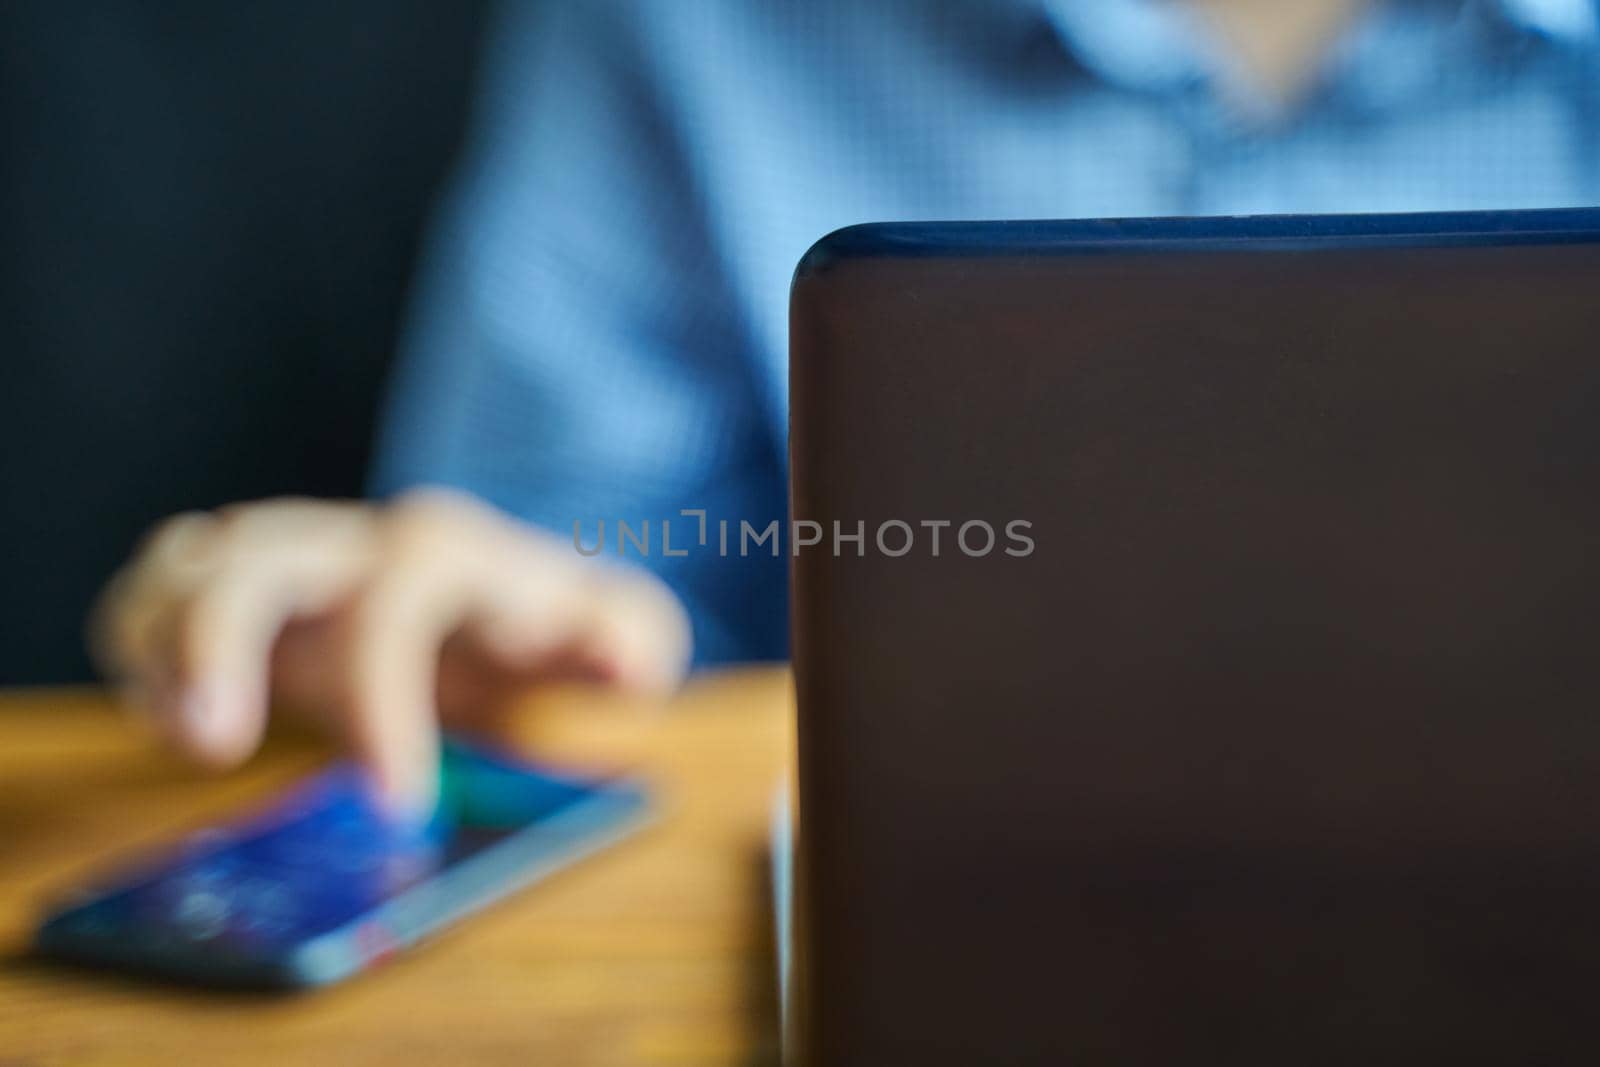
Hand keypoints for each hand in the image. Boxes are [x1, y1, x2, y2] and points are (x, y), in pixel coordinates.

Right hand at [92, 489, 691, 811]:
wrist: (502, 596)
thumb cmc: (551, 624)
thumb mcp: (617, 634)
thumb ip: (633, 642)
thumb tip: (628, 666)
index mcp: (449, 553)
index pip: (398, 597)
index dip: (383, 694)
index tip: (395, 803)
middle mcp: (357, 544)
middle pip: (261, 554)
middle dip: (219, 639)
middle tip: (212, 744)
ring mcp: (291, 559)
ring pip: (192, 560)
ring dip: (159, 640)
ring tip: (181, 729)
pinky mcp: (240, 590)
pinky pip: (159, 590)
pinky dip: (140, 644)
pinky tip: (171, 713)